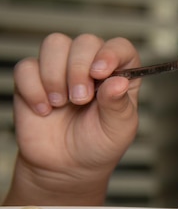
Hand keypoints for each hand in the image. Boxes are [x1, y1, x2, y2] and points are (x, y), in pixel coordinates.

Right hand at [5, 33, 141, 204]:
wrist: (66, 167)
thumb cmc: (99, 145)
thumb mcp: (118, 129)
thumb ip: (118, 105)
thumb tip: (119, 82)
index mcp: (119, 74)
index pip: (120, 47)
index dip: (111, 53)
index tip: (100, 72)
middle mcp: (91, 66)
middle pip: (85, 42)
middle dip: (79, 68)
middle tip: (80, 99)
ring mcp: (61, 69)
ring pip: (55, 44)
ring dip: (55, 74)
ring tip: (62, 103)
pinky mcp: (34, 79)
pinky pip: (26, 66)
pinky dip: (34, 88)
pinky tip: (45, 109)